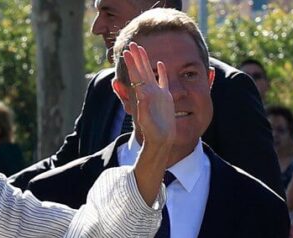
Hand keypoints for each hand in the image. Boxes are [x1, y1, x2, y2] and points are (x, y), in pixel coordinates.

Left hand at [123, 42, 175, 161]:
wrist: (160, 139)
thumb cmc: (152, 132)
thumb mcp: (146, 118)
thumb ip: (144, 105)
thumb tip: (141, 94)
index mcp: (143, 95)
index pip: (136, 76)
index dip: (132, 64)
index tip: (126, 53)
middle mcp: (149, 92)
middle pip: (141, 71)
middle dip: (136, 57)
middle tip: (132, 44)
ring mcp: (157, 93)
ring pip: (150, 73)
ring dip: (145, 61)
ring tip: (141, 49)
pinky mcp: (166, 97)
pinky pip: (164, 82)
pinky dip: (162, 73)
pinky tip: (160, 64)